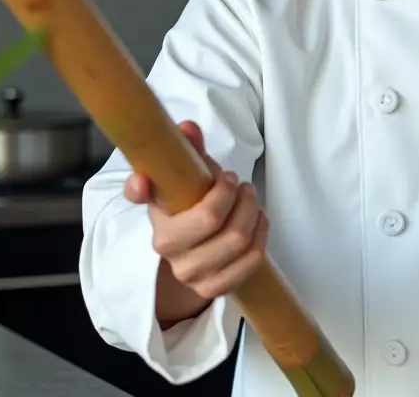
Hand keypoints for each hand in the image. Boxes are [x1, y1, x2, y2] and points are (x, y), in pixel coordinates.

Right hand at [124, 120, 268, 302]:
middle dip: (237, 195)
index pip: (172, 212)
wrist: (192, 250)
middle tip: (241, 184)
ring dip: (252, 212)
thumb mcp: (183, 178)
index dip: (196, 189)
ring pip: (237, 241)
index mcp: (158, 224)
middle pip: (214, 221)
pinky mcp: (215, 289)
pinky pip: (250, 262)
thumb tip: (188, 128)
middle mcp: (170, 255)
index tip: (225, 176)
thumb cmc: (188, 206)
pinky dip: (261, 236)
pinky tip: (257, 221)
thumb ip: (184, 149)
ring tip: (250, 199)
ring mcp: (193, 276)